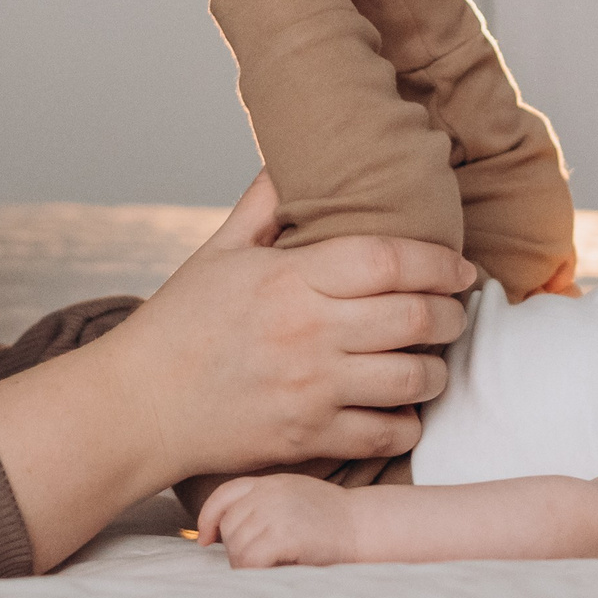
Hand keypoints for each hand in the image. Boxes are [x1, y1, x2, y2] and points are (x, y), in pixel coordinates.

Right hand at [100, 171, 473, 482]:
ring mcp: (311, 389)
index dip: (438, 261)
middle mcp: (307, 332)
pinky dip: (407, 421)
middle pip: (415, 317)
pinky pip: (386, 433)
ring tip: (432, 359)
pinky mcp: (308, 438)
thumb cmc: (178, 324)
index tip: (459, 268)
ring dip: (436, 369)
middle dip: (451, 314)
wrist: (138, 404)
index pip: (388, 258)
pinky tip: (402, 407)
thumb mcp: (217, 251)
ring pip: (412, 378)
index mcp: (288, 278)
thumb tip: (290, 158)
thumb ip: (263, 204)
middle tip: (454, 312)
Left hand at [197, 473, 359, 567]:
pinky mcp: (284, 534)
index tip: (206, 540)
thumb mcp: (296, 499)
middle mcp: (269, 492)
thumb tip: (225, 533)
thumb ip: (266, 505)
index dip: (209, 519)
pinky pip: (249, 559)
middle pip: (229, 526)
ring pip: (236, 545)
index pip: (225, 495)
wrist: (367, 528)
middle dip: (237, 549)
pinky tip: (273, 573)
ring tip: (273, 568)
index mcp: (271, 482)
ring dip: (247, 565)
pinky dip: (254, 572)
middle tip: (262, 564)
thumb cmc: (335, 522)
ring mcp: (275, 511)